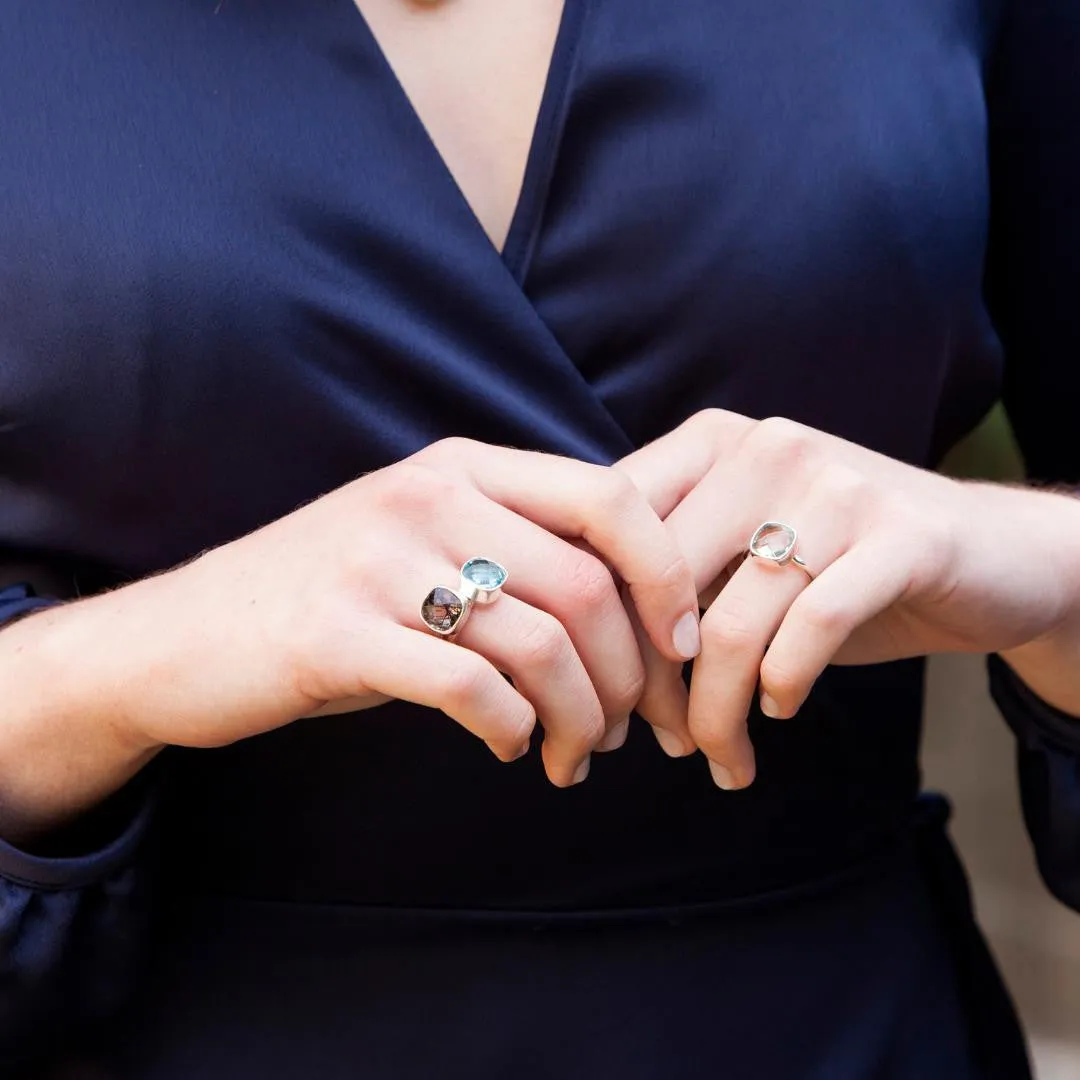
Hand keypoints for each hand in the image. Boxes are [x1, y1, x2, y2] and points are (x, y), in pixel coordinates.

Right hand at [72, 439, 699, 788]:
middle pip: (586, 585)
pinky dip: (513, 730)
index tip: (684, 645)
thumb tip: (644, 606)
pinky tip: (512, 748)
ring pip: (539, 645)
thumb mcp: (428, 540)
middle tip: (626, 729)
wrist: (190, 633)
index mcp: (463, 467)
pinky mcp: (338, 634)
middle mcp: (426, 497)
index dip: (669, 575)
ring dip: (580, 717)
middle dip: (630, 674)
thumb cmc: (338, 594)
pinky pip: (471, 688)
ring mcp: (378, 562)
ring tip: (575, 754)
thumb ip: (519, 546)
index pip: (610, 497)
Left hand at [618, 410, 1079, 787]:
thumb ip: (669, 572)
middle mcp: (767, 449)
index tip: (607, 689)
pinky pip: (810, 628)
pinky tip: (781, 710)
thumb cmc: (835, 565)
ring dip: (715, 712)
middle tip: (662, 739)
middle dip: (652, 683)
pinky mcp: (901, 535)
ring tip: (721, 756)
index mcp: (712, 442)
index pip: (615, 533)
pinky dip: (783, 686)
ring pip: (730, 624)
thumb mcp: (741, 551)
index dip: (599, 621)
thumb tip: (582, 649)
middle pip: (662, 585)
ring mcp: (836, 487)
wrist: (985, 554)